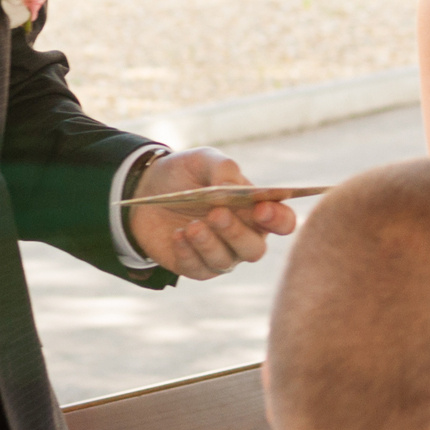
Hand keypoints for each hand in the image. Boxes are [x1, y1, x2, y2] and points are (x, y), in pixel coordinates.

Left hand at [127, 148, 297, 279]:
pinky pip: (198, 268)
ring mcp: (221, 254)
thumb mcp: (203, 160)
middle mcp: (244, 236)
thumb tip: (233, 187)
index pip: (282, 222)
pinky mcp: (196, 267)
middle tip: (216, 214)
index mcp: (256, 209)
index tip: (261, 208)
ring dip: (209, 244)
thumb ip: (223, 168)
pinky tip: (178, 235)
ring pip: (226, 261)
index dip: (278, 219)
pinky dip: (188, 253)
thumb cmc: (187, 174)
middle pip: (254, 248)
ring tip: (193, 226)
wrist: (147, 190)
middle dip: (236, 233)